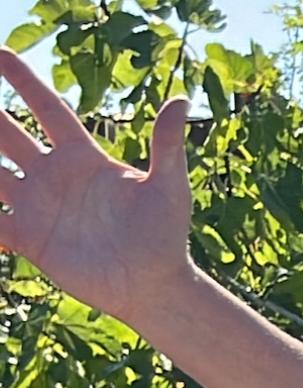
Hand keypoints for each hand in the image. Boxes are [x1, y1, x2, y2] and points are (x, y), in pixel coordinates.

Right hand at [0, 50, 193, 322]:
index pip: (48, 109)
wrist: (153, 285)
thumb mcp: (168, 187)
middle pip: (7, 135)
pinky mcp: (29, 238)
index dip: (24, 82)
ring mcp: (38, 206)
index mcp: (83, 157)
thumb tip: (180, 100)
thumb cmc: (165, 235)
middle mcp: (54, 176)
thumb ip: (167, 145)